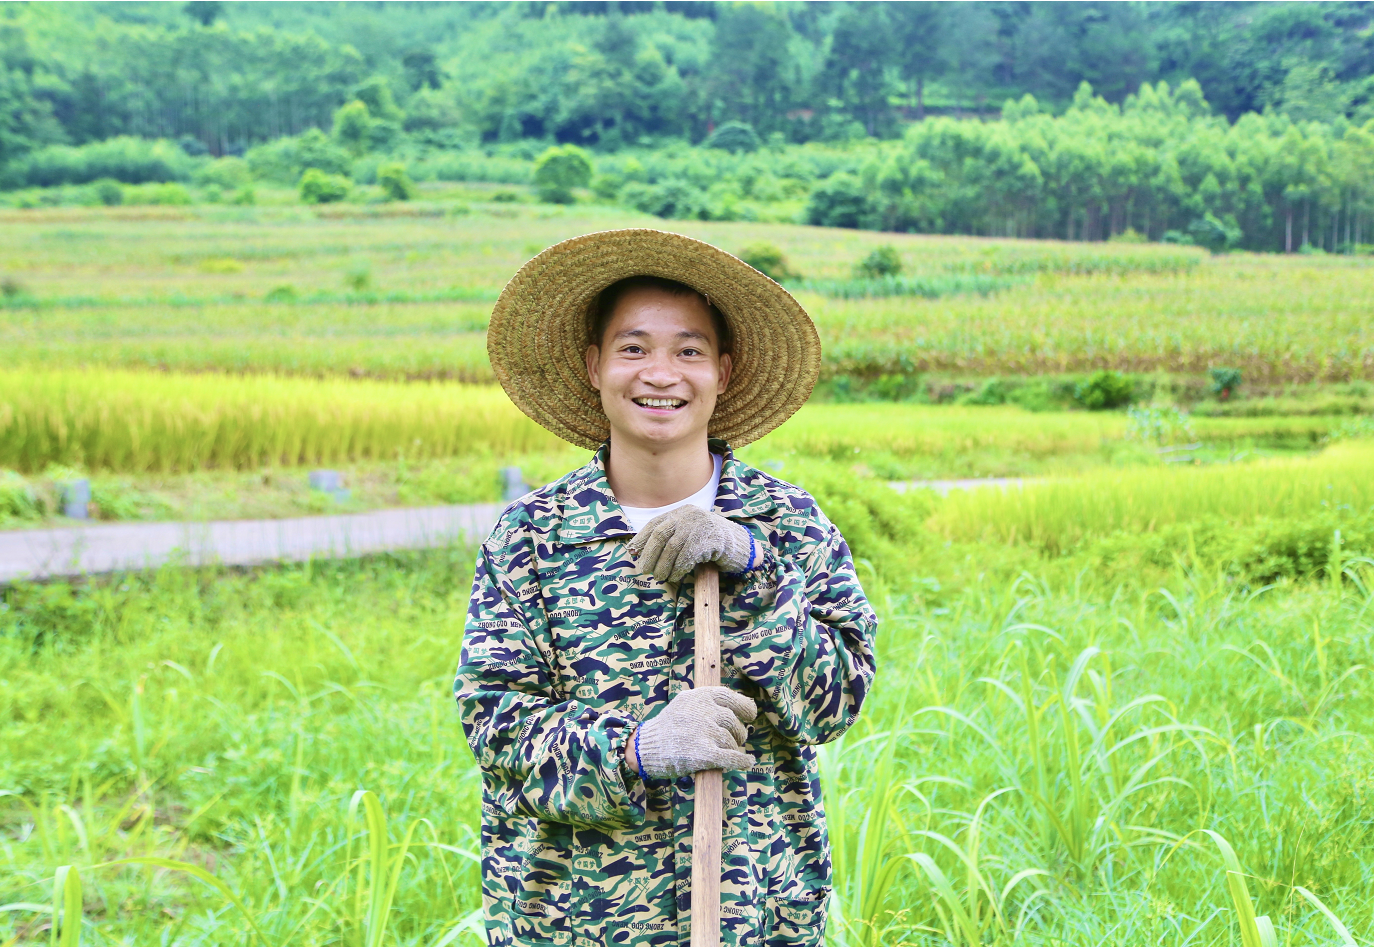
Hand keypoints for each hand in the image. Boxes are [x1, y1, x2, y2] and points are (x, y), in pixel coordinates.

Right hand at [628, 686, 756, 778]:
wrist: (645, 747)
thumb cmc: (668, 726)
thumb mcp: (685, 703)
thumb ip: (707, 702)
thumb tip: (741, 706)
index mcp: (699, 696)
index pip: (730, 697)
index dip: (744, 707)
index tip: (749, 715)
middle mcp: (703, 711)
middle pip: (733, 722)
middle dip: (738, 732)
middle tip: (736, 739)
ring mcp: (703, 732)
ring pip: (731, 741)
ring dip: (733, 748)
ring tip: (729, 751)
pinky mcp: (703, 753)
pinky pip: (731, 757)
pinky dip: (741, 761)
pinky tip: (746, 762)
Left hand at [629, 505, 752, 582]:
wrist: (739, 544)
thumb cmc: (708, 542)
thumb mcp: (688, 534)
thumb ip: (668, 538)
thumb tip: (637, 552)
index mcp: (681, 512)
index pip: (655, 524)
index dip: (641, 539)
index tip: (631, 552)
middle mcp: (689, 515)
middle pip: (661, 534)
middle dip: (649, 554)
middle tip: (644, 570)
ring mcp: (700, 526)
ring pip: (673, 548)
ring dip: (663, 566)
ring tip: (660, 577)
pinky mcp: (710, 539)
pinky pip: (688, 556)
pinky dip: (678, 569)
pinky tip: (675, 576)